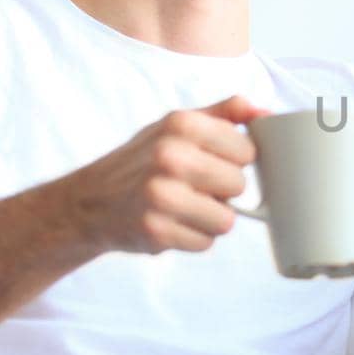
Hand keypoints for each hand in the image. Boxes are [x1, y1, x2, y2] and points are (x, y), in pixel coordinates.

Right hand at [64, 95, 267, 254]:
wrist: (89, 201)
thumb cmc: (143, 160)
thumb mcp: (176, 125)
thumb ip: (223, 113)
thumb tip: (264, 111)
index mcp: (182, 124)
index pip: (247, 151)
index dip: (234, 162)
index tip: (213, 162)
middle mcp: (170, 156)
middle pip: (238, 186)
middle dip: (223, 192)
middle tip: (194, 188)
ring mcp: (161, 195)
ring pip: (226, 219)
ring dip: (210, 219)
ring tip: (184, 207)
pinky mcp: (156, 231)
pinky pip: (205, 243)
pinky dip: (193, 237)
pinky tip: (171, 223)